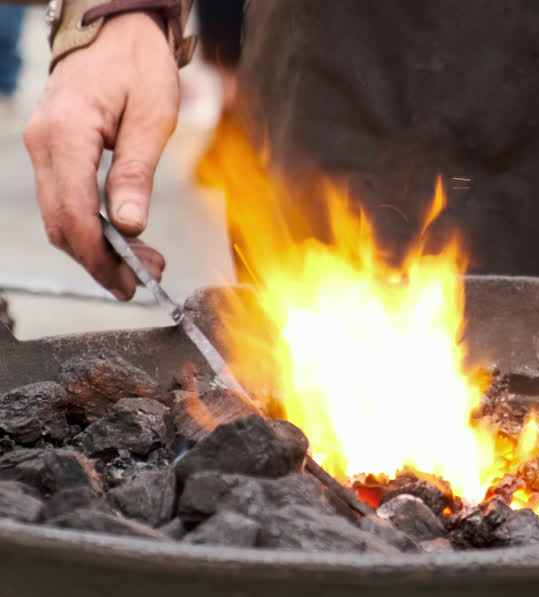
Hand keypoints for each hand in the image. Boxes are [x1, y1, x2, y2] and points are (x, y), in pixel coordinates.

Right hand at [24, 12, 175, 300]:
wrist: (114, 31)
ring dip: (97, 247)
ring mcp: (43, 148)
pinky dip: (91, 225)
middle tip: (143, 280)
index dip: (100, 255)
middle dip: (101, 260)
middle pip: (61, 223)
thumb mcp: (152, 117)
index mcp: (67, 134)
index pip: (74, 213)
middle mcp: (44, 144)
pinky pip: (64, 199)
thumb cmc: (138, 66)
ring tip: (142, 262)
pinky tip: (124, 236)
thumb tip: (131, 224)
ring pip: (60, 216)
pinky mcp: (52, 151)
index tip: (132, 281)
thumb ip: (137, 172)